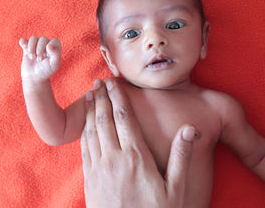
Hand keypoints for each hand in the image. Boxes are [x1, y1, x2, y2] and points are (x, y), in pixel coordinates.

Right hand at [19, 36, 61, 83]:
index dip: (50, 48)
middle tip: (39, 60)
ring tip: (32, 57)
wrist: (34, 78)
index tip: (46, 57)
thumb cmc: (46, 72)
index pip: (54, 41)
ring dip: (32, 47)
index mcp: (55, 48)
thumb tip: (49, 45)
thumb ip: (56, 55)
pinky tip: (25, 49)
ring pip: (33, 38)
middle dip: (40, 49)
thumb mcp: (54, 65)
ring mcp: (36, 46)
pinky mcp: (27, 48)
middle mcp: (46, 45)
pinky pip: (24, 40)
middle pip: (43, 39)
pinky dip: (23, 42)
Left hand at [81, 79, 198, 207]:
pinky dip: (83, 130)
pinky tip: (84, 123)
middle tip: (97, 83)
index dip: (117, 97)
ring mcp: (98, 168)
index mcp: (136, 157)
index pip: (124, 118)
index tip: (112, 83)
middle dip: (100, 98)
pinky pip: (84, 147)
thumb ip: (181, 158)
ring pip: (91, 131)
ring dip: (89, 111)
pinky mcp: (89, 178)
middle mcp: (114, 158)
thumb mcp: (176, 190)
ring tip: (88, 95)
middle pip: (104, 120)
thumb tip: (190, 130)